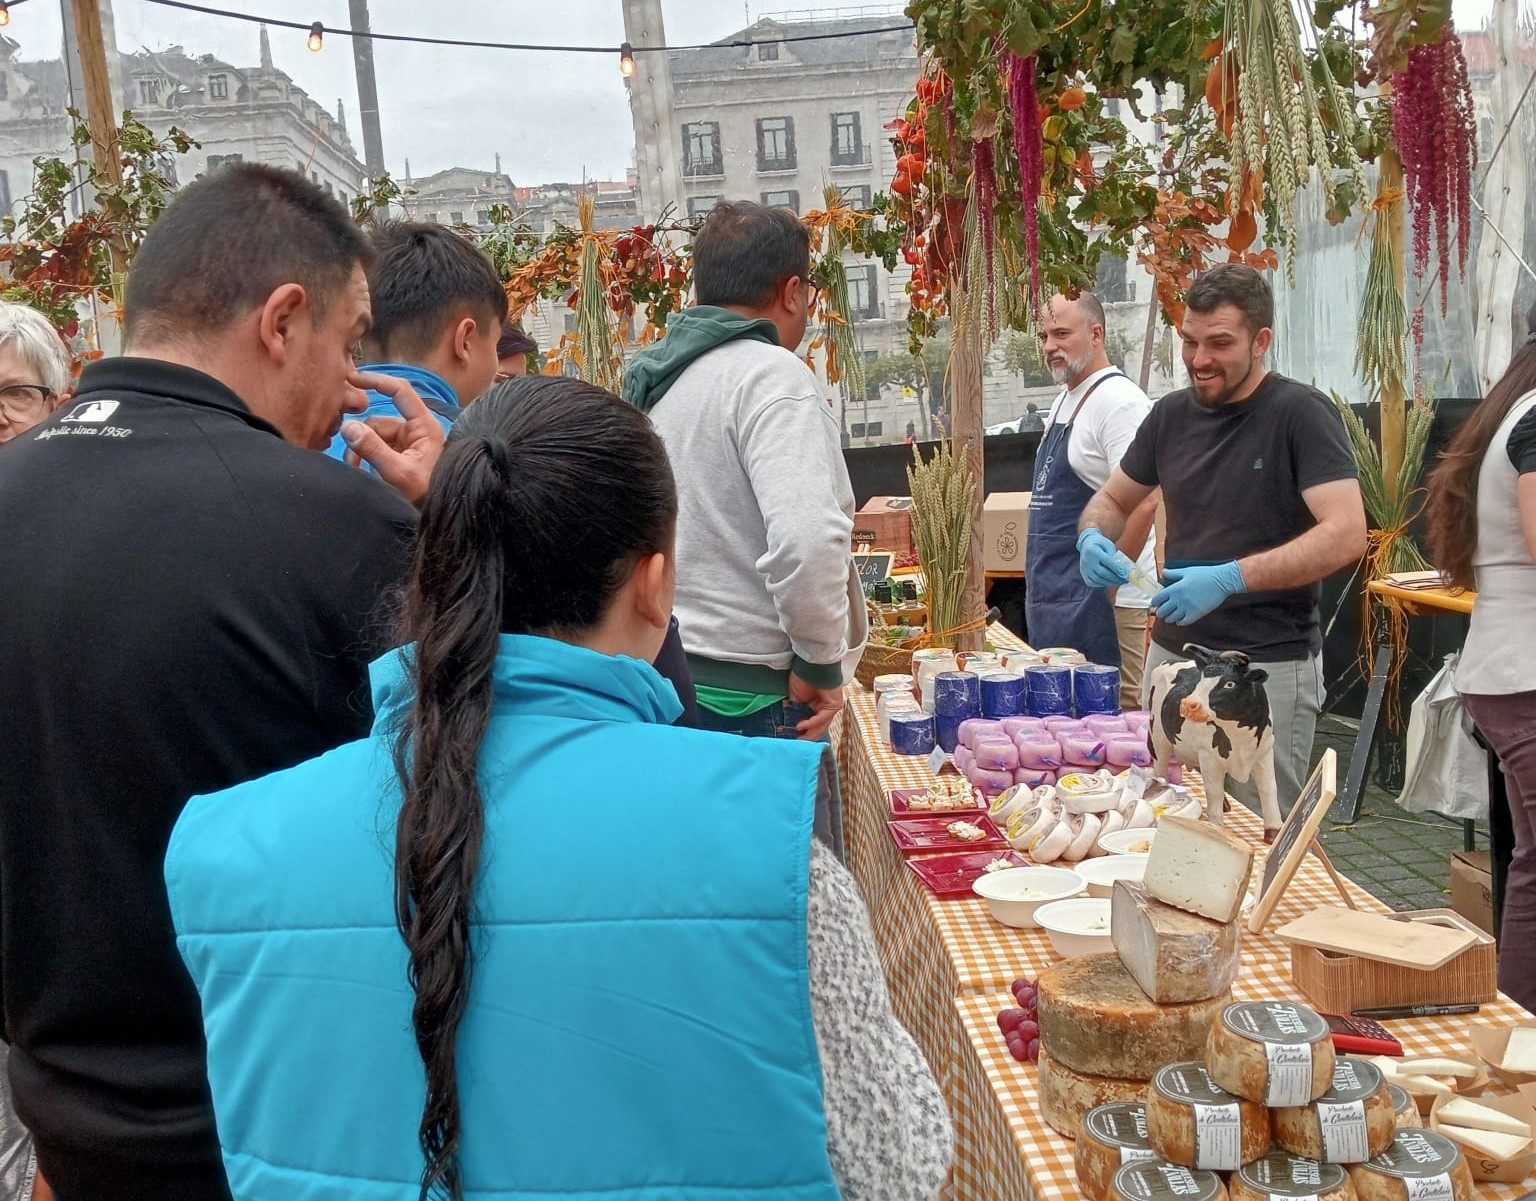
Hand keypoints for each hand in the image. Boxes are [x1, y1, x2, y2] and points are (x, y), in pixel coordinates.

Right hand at [339, 371, 446, 505]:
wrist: (439, 514)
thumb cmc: (426, 493)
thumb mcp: (398, 472)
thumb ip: (372, 449)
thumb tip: (348, 426)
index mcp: (424, 426)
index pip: (400, 390)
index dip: (377, 380)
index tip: (352, 378)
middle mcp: (417, 430)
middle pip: (379, 420)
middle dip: (362, 437)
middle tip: (349, 456)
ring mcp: (408, 442)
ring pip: (374, 436)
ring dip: (361, 451)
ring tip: (355, 470)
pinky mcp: (401, 454)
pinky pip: (377, 447)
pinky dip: (366, 457)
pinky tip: (361, 471)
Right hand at [788, 671, 844, 739]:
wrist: (811, 665)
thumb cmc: (803, 677)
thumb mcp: (795, 698)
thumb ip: (795, 712)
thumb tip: (790, 725)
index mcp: (817, 706)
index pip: (812, 724)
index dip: (802, 732)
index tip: (792, 739)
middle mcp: (826, 708)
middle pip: (818, 728)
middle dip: (806, 737)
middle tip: (795, 744)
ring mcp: (831, 707)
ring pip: (821, 726)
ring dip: (808, 733)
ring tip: (797, 738)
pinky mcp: (834, 705)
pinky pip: (822, 718)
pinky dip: (811, 723)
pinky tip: (800, 726)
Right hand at [1077, 528, 1129, 589]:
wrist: (1087, 544)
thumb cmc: (1101, 544)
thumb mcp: (1109, 545)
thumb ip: (1115, 556)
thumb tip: (1123, 570)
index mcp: (1093, 550)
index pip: (1107, 561)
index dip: (1117, 568)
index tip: (1126, 574)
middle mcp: (1087, 560)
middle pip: (1102, 572)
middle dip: (1116, 578)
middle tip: (1125, 579)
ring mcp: (1084, 569)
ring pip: (1098, 579)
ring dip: (1111, 582)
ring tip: (1120, 581)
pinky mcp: (1084, 575)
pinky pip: (1093, 583)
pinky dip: (1103, 583)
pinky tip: (1110, 581)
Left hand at [1150, 562, 1245, 624]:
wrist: (1222, 580)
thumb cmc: (1205, 574)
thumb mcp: (1187, 571)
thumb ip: (1173, 573)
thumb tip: (1163, 572)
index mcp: (1175, 588)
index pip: (1157, 599)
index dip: (1155, 602)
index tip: (1156, 604)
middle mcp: (1178, 599)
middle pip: (1162, 612)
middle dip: (1161, 612)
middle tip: (1164, 611)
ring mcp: (1187, 607)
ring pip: (1171, 619)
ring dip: (1170, 618)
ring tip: (1172, 615)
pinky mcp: (1196, 614)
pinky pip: (1182, 622)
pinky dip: (1180, 622)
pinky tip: (1181, 619)